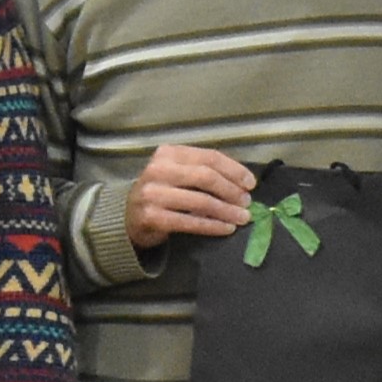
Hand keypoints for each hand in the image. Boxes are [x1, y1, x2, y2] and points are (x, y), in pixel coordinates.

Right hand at [123, 142, 257, 247]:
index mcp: (168, 153)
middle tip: (247, 202)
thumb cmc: (162, 192)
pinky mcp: (153, 217)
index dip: (234, 170)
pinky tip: (226, 228)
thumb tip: (243, 183)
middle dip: (231, 190)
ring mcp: (154, 194)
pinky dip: (212, 226)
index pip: (208, 157)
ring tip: (242, 217)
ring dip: (226, 211)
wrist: (130, 217)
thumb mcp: (178, 173)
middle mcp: (158, 170)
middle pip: (205, 177)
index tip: (251, 183)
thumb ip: (203, 171)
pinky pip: (191, 222)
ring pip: (200, 201)